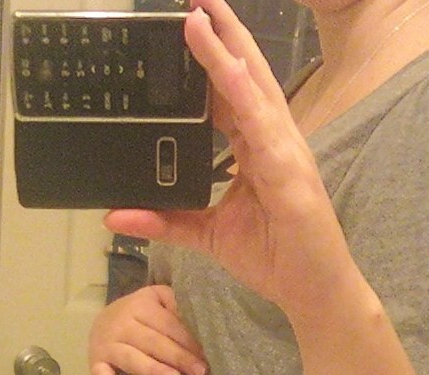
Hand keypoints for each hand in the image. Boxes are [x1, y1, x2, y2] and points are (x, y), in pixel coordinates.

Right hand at [89, 285, 208, 374]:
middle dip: (179, 357)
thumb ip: (177, 305)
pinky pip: (100, 374)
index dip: (189, 340)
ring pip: (132, 358)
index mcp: (141, 304)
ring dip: (153, 370)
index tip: (209, 356)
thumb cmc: (142, 312)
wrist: (104, 318)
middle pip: (154, 342)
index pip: (169, 324)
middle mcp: (122, 322)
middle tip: (201, 373)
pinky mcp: (95, 361)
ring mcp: (107, 343)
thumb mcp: (159, 299)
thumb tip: (203, 322)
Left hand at [104, 0, 354, 325]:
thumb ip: (167, 220)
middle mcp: (273, 140)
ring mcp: (285, 152)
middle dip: (221, 33)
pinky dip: (244, 95)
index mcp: (256, 149)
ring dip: (226, 49)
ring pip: (253, 89)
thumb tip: (115, 214)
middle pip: (245, 75)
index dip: (209, 58)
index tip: (186, 23)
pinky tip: (225, 67)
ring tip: (200, 12)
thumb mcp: (208, 235)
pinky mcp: (291, 173)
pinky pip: (264, 127)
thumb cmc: (273, 259)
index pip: (229, 94)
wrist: (312, 292)